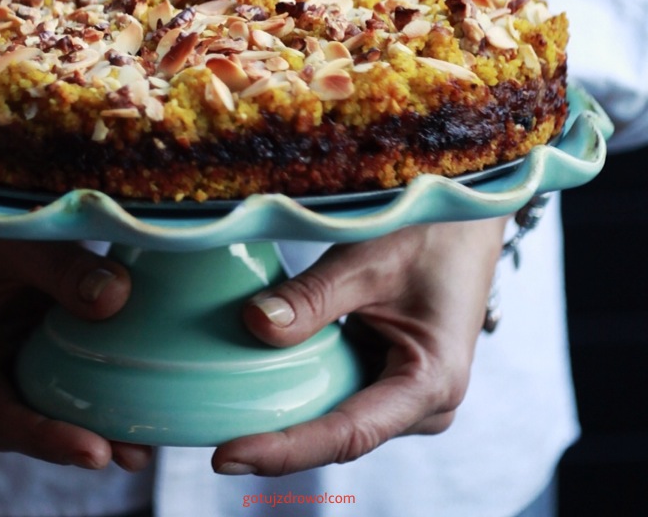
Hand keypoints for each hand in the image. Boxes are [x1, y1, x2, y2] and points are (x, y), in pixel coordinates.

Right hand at [0, 234, 151, 471]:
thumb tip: (116, 297)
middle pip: (35, 422)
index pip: (2, 416)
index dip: (45, 439)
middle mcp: (0, 367)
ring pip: (61, 400)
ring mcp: (29, 357)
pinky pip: (84, 367)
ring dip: (101, 423)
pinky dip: (114, 381)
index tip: (93, 452)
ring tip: (146, 444)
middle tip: (128, 455)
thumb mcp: (16, 245)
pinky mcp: (58, 341)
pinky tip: (151, 388)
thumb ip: (59, 268)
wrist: (2, 223)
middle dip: (81, 445)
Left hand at [212, 217, 506, 476]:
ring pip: (339, 417)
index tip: (226, 455)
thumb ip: (313, 297)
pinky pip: (342, 394)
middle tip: (209, 437)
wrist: (464, 219)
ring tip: (225, 413)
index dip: (284, 450)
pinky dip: (304, 387)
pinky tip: (261, 381)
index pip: (347, 433)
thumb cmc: (430, 232)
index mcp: (433, 382)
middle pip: (340, 434)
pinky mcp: (391, 379)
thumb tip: (252, 324)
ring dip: (290, 412)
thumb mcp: (368, 259)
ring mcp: (409, 396)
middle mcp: (425, 404)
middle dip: (278, 437)